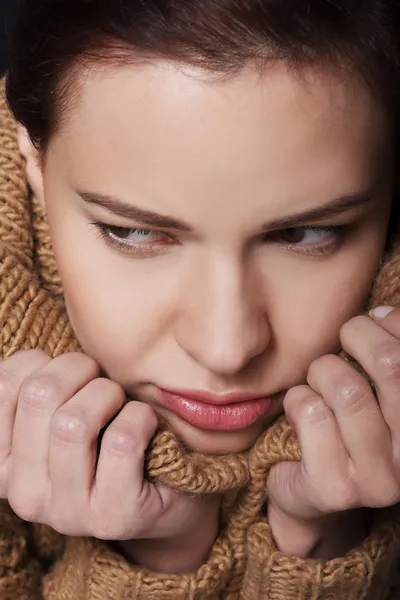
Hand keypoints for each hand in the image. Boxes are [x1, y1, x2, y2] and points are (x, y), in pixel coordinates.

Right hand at [0, 350, 219, 570]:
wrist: (163, 499)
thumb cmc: (107, 441)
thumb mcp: (62, 416)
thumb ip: (41, 390)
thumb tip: (36, 354)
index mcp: (4, 464)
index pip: (4, 385)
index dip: (45, 361)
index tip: (72, 373)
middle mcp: (24, 494)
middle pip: (40, 395)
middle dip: (81, 370)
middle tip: (102, 380)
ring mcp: (67, 512)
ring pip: (75, 421)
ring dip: (109, 395)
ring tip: (122, 403)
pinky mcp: (114, 515)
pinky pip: (121, 440)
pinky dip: (140, 418)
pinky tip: (147, 425)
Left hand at [267, 306, 399, 557]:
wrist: (313, 494)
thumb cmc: (345, 426)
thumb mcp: (375, 390)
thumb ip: (388, 353)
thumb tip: (384, 313)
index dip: (394, 324)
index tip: (373, 318)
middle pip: (389, 364)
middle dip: (357, 334)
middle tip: (343, 336)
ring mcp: (379, 478)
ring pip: (346, 388)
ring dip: (322, 371)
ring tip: (317, 379)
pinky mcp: (336, 488)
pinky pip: (310, 413)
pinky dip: (297, 398)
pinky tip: (298, 408)